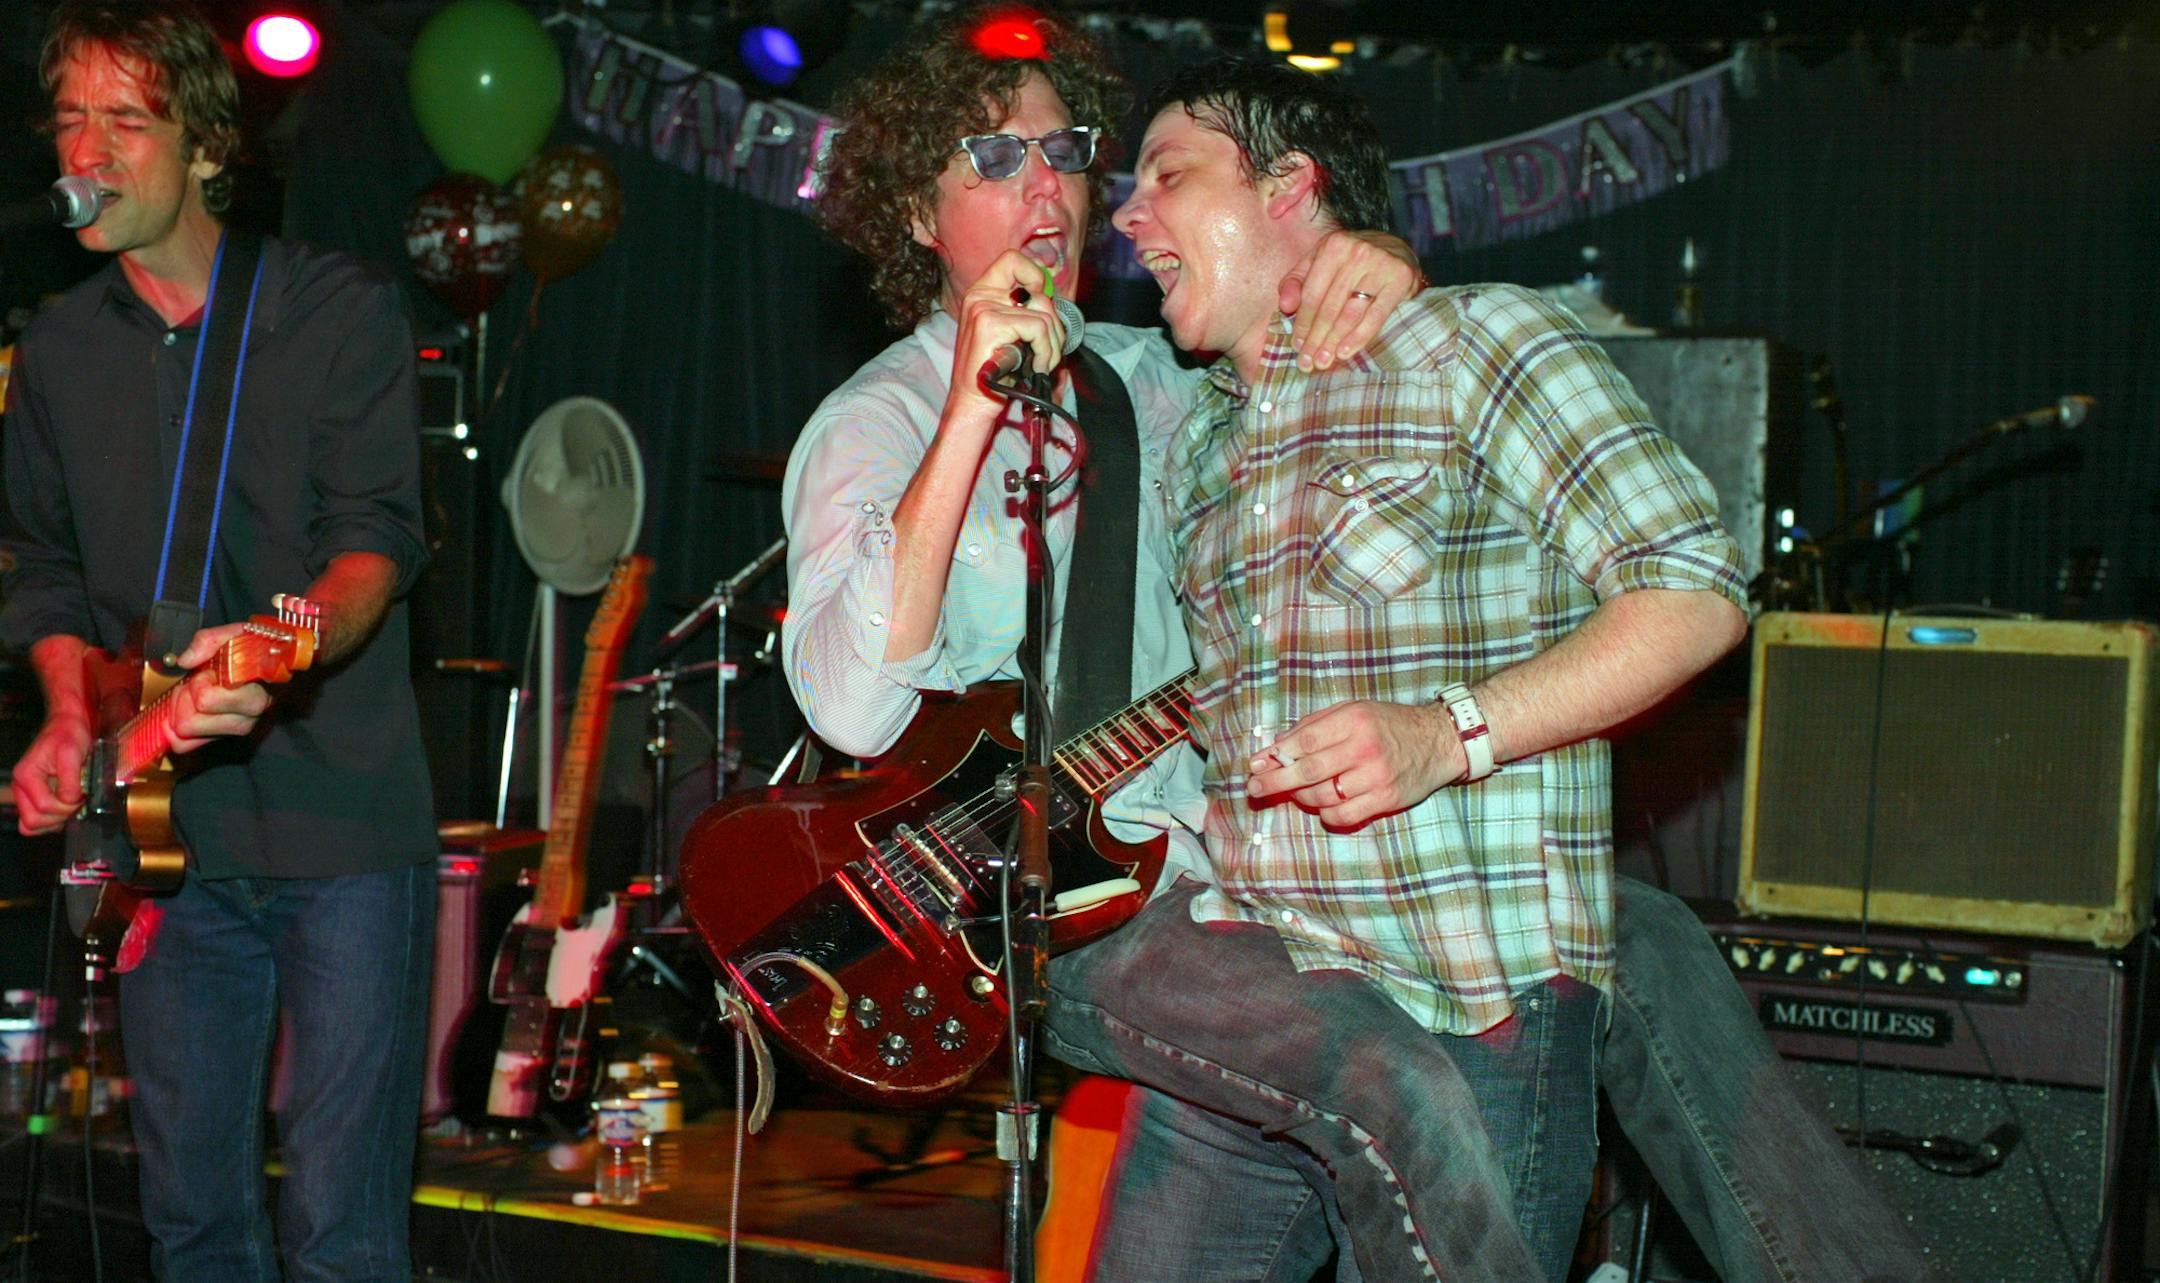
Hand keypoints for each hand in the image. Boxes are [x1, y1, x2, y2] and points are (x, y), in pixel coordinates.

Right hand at [12, 710, 92, 834]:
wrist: (68, 725)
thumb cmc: (69, 735)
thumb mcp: (72, 754)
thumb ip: (70, 781)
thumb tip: (69, 801)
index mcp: (26, 776)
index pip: (44, 807)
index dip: (66, 807)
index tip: (81, 796)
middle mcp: (21, 787)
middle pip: (33, 821)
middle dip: (60, 816)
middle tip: (77, 803)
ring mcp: (26, 793)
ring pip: (31, 825)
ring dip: (55, 821)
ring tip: (72, 805)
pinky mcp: (34, 796)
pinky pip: (36, 821)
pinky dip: (51, 820)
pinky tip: (66, 808)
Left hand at [165, 622, 271, 752]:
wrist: (270, 663)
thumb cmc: (253, 649)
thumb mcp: (234, 634)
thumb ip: (208, 641)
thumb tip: (185, 660)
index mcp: (253, 695)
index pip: (206, 701)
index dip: (199, 683)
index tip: (210, 671)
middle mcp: (246, 719)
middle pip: (189, 723)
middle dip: (185, 699)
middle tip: (197, 683)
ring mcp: (234, 730)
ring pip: (185, 735)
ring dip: (183, 711)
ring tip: (196, 694)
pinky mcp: (222, 737)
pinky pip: (184, 744)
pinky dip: (179, 727)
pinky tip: (192, 708)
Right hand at [946, 250, 1068, 416]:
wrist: (973, 401)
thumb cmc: (994, 371)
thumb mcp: (1010, 334)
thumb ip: (1024, 311)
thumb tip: (1051, 297)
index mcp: (982, 293)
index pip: (1013, 260)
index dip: (1035, 275)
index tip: (1042, 304)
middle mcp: (980, 296)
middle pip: (1039, 293)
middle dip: (1055, 325)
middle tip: (1048, 350)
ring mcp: (983, 308)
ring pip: (1043, 314)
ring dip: (1052, 344)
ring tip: (1042, 363)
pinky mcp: (990, 325)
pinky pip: (1037, 329)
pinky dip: (1045, 351)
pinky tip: (1036, 367)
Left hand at [1246, 699, 1464, 828]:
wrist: (1437, 740)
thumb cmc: (1388, 723)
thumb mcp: (1352, 711)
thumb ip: (1314, 726)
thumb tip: (1276, 747)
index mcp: (1354, 720)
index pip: (1305, 741)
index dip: (1276, 755)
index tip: (1255, 764)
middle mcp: (1364, 748)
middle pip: (1308, 771)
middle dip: (1275, 781)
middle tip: (1254, 788)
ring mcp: (1376, 776)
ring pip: (1322, 797)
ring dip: (1301, 797)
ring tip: (1296, 791)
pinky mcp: (1386, 799)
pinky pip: (1343, 815)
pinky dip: (1326, 814)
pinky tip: (1323, 806)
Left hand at [1278, 230, 1425, 371]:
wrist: (1396, 250)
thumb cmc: (1350, 261)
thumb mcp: (1318, 262)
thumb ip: (1296, 281)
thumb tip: (1285, 306)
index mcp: (1333, 245)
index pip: (1312, 294)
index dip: (1302, 323)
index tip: (1297, 346)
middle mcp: (1357, 252)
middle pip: (1329, 307)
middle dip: (1316, 338)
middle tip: (1308, 362)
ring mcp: (1381, 265)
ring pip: (1350, 314)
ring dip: (1334, 342)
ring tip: (1323, 361)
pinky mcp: (1400, 279)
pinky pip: (1375, 317)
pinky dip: (1359, 337)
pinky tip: (1345, 352)